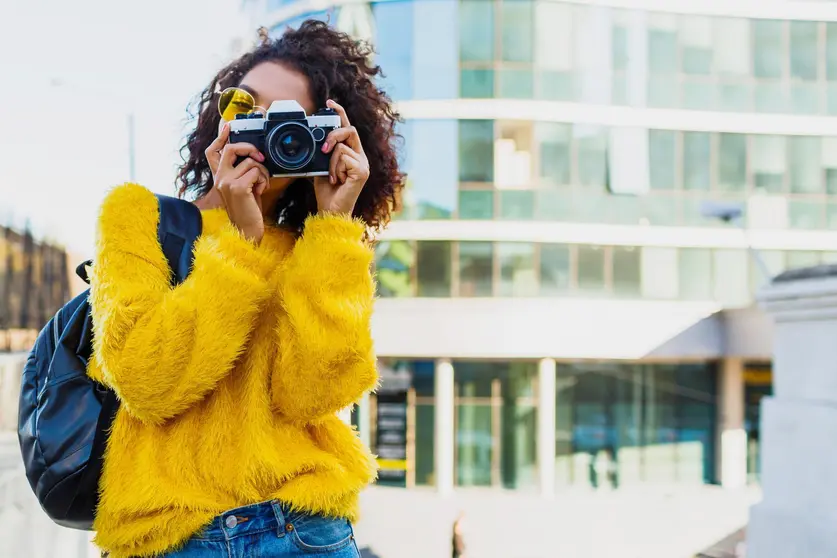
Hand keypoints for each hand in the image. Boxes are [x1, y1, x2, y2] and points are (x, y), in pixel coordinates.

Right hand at [205, 123, 269, 243]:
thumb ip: (243, 172)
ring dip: (263, 172)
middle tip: (260, 156)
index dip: (220, 137)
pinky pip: (256, 171)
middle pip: (232, 148)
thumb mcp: (244, 187)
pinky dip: (263, 180)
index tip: (228, 126)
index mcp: (219, 177)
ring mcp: (226, 182)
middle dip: (250, 147)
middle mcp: (219, 178)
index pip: (212, 152)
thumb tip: (254, 155)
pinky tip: (260, 191)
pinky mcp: (237, 187)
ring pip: (251, 162)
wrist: (247, 230)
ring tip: (261, 185)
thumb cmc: (248, 209)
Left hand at [314, 99, 369, 215]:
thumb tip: (317, 139)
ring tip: (333, 177)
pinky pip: (343, 158)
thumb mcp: (321, 167)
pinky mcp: (362, 171)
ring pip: (342, 147)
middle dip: (334, 134)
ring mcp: (363, 164)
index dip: (340, 113)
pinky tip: (338, 181)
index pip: (348, 128)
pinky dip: (335, 169)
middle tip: (323, 148)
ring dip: (330, 163)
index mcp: (352, 154)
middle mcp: (360, 157)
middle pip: (350, 130)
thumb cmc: (327, 192)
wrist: (331, 211)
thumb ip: (322, 153)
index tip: (329, 102)